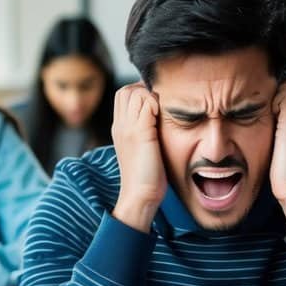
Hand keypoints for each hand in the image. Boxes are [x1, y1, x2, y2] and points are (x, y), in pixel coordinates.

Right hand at [111, 83, 166, 232]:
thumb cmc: (147, 176)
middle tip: (162, 105)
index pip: (124, 95)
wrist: (140, 196)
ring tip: (164, 112)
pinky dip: (157, 103)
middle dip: (146, 91)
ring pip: (135, 92)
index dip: (142, 93)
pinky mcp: (140, 132)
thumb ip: (147, 132)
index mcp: (120, 128)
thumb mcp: (144, 149)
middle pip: (127, 90)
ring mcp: (128, 128)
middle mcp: (120, 125)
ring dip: (153, 96)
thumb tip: (163, 119)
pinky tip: (165, 117)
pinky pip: (146, 103)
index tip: (158, 105)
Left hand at [270, 79, 285, 229]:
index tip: (268, 105)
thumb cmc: (285, 178)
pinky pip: (285, 95)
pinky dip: (272, 99)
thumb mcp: (284, 152)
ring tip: (261, 107)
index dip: (283, 94)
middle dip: (279, 89)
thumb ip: (280, 137)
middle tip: (263, 102)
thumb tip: (266, 128)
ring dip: (275, 93)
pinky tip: (263, 114)